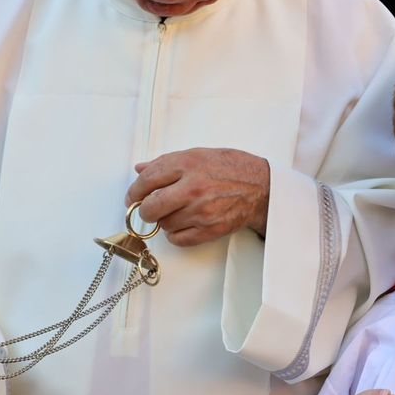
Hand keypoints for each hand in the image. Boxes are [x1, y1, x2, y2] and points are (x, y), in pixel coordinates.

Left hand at [125, 148, 270, 245]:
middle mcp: (193, 187)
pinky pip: (178, 239)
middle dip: (145, 210)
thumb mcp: (198, 155)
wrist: (261, 187)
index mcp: (187, 164)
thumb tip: (140, 169)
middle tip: (149, 209)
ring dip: (165, 221)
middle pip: (150, 208)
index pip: (147, 181)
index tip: (133, 197)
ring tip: (178, 211)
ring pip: (164, 225)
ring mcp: (201, 210)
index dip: (134, 192)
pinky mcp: (210, 229)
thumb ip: (167, 163)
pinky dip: (176, 234)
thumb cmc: (231, 168)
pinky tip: (185, 223)